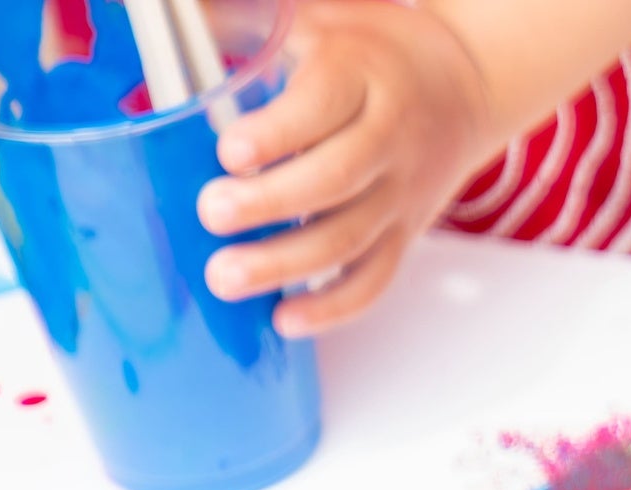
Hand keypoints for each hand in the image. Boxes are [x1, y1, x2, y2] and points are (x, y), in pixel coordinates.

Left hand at [196, 0, 490, 336]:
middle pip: (334, 180)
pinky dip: (333, 307)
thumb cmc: (375, 50)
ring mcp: (400, 193)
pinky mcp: (405, 233)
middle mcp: (389, 138)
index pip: (324, 106)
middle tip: (212, 214)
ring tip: (225, 278)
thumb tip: (165, 19)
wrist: (465, 84)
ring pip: (348, 240)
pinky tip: (286, 319)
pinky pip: (374, 279)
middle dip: (270, 204)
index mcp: (361, 75)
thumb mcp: (315, 19)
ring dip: (285, 266)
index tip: (229, 151)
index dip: (278, 134)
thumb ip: (241, 21)